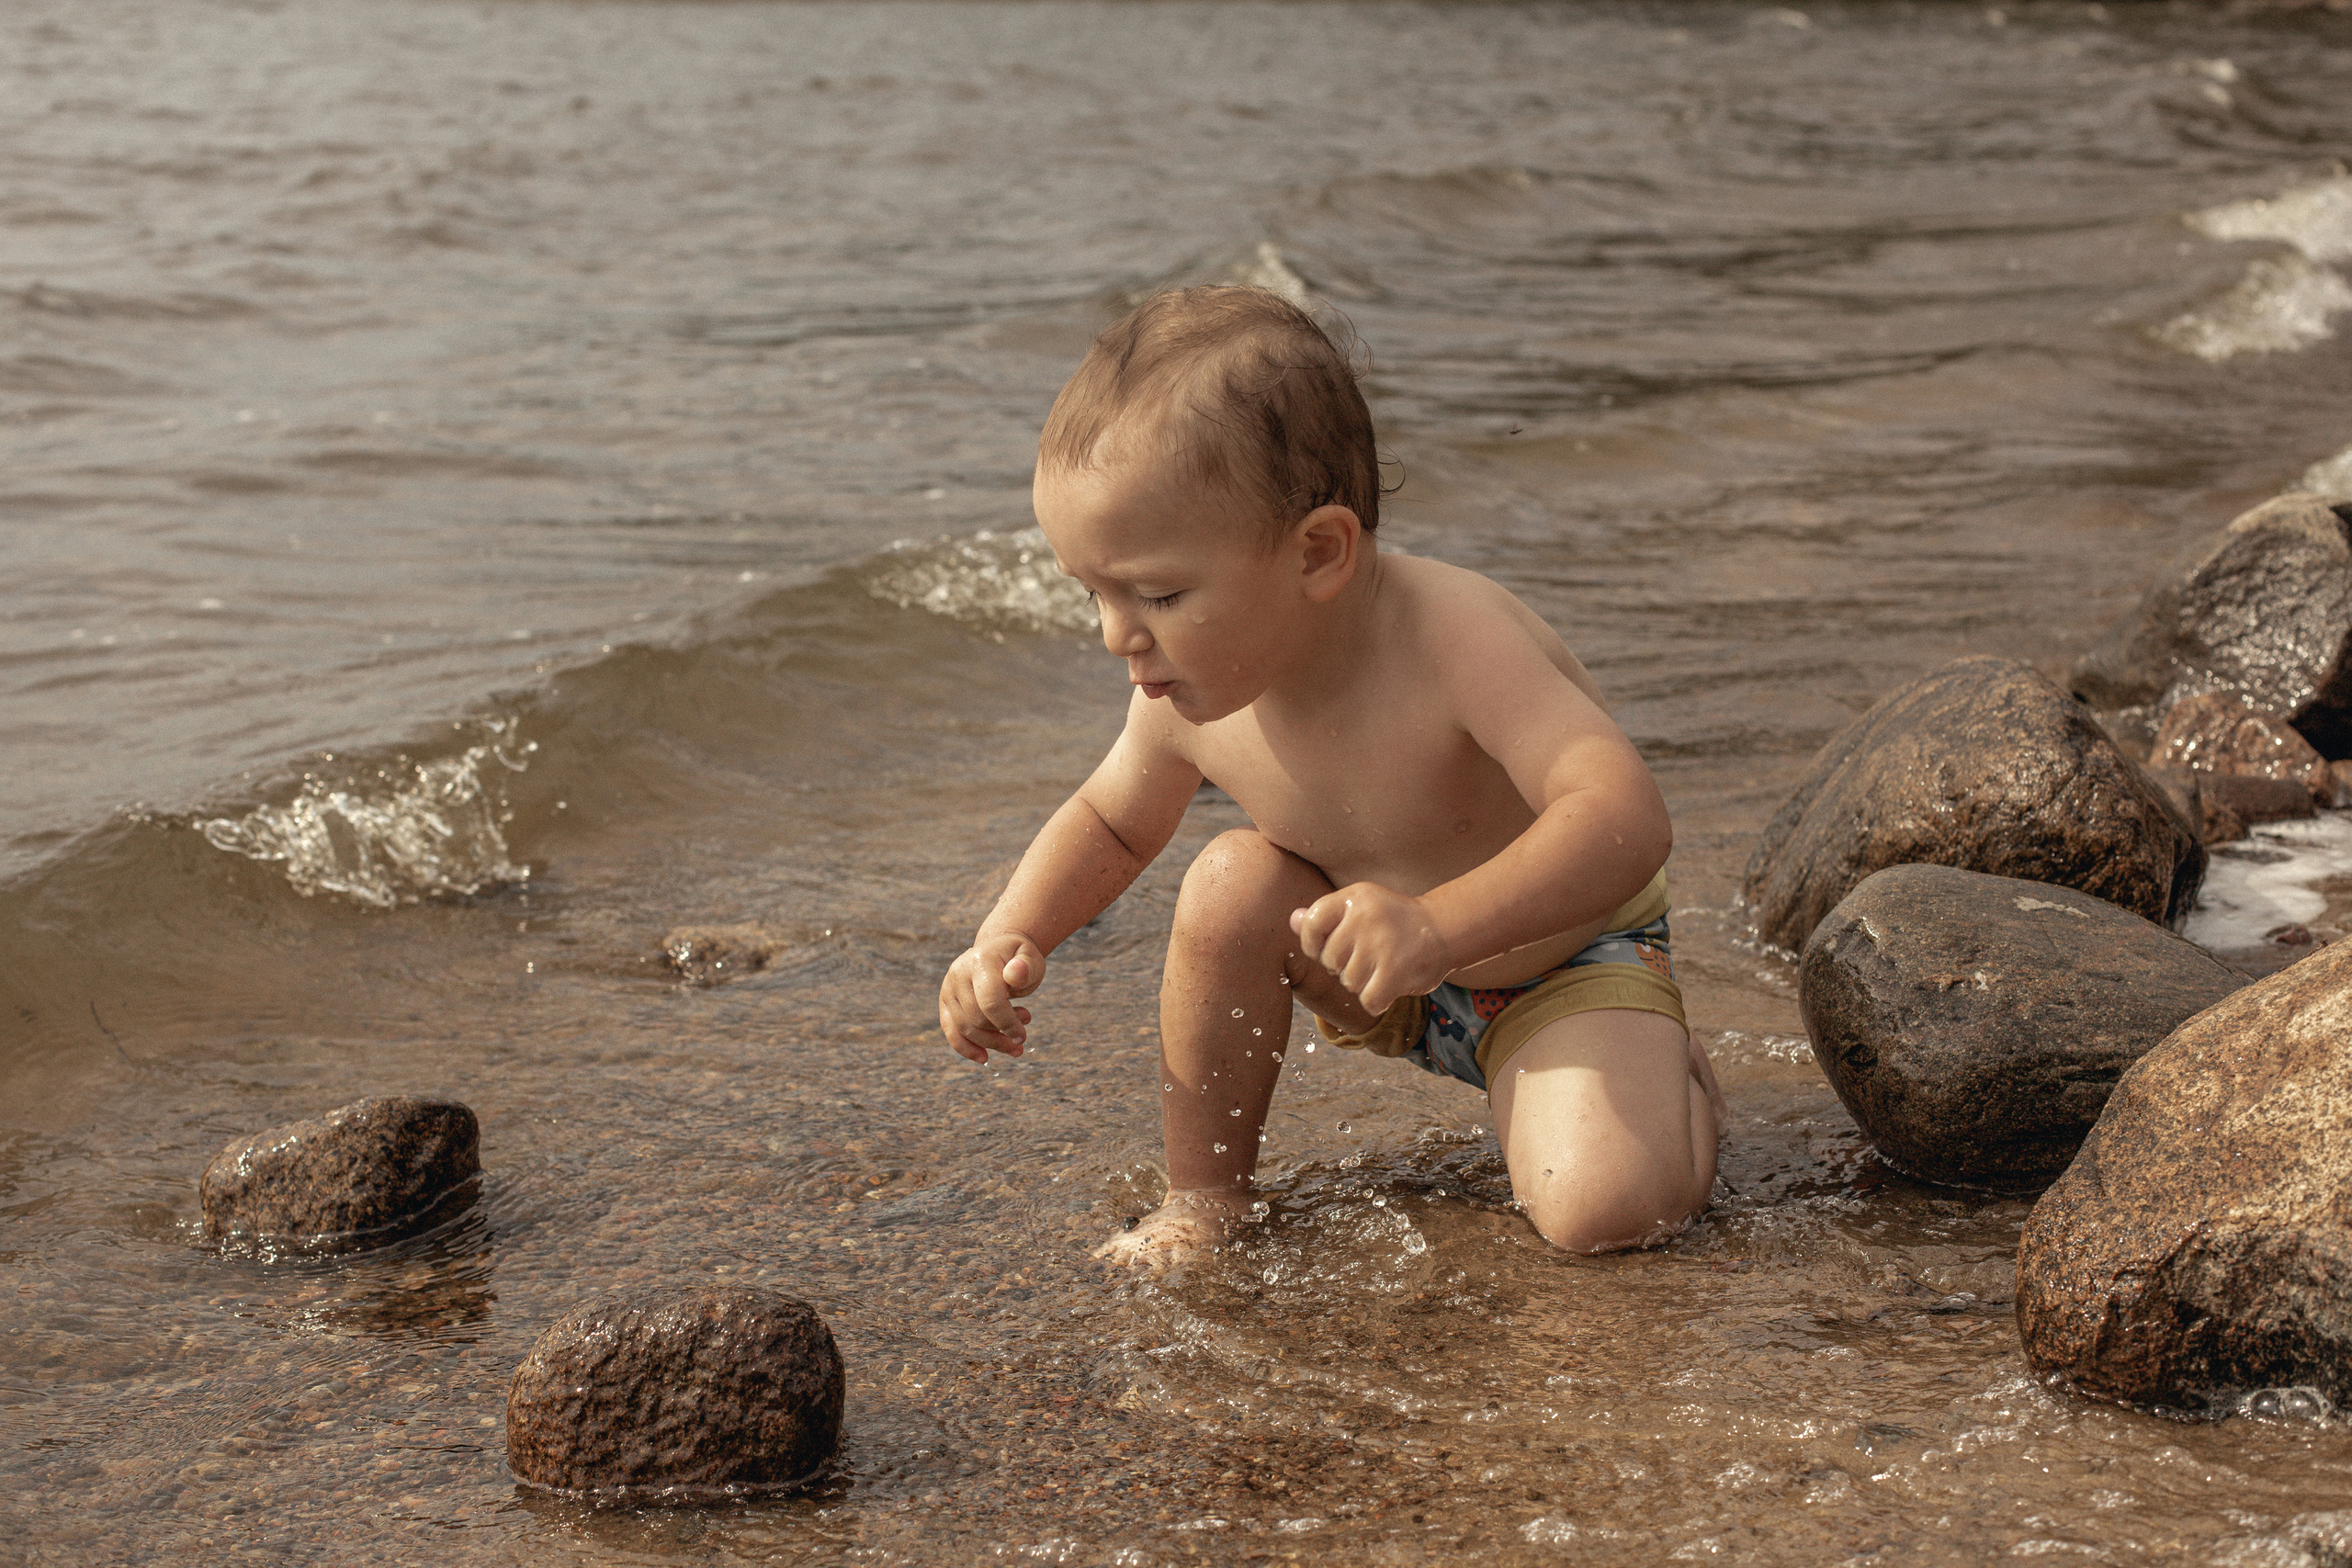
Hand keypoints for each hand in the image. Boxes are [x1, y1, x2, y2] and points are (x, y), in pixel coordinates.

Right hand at [938, 931, 1045, 1062]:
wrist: (999, 950)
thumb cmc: (1018, 958)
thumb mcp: (1029, 958)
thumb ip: (1026, 967)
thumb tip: (1015, 973)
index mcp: (981, 960)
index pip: (990, 1001)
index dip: (1007, 1023)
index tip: (1022, 1036)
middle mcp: (959, 973)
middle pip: (977, 1018)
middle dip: (1001, 1035)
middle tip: (1022, 1039)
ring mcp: (948, 988)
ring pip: (964, 1028)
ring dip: (990, 1043)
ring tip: (1013, 1045)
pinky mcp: (945, 1001)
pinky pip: (951, 1031)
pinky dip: (966, 1048)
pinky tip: (984, 1058)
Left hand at [1288, 882, 1449, 1014]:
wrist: (1444, 929)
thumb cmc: (1394, 921)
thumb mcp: (1361, 908)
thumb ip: (1326, 917)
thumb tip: (1292, 920)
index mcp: (1353, 897)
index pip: (1311, 924)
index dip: (1312, 944)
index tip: (1326, 948)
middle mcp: (1364, 917)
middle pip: (1330, 960)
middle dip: (1346, 966)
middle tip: (1371, 956)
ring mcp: (1380, 944)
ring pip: (1349, 982)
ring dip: (1364, 983)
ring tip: (1385, 966)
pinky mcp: (1395, 970)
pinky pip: (1368, 1000)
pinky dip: (1378, 1001)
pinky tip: (1391, 985)